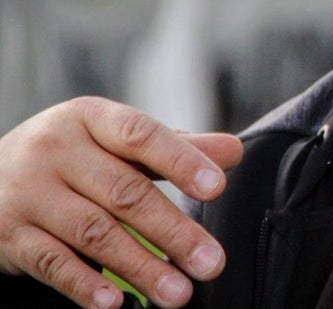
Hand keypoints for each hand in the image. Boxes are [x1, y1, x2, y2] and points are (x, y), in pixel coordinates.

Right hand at [0, 97, 242, 307]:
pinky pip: (51, 262)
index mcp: (90, 118)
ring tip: (179, 292)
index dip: (181, 160)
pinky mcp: (8, 235)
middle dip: (173, 231)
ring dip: (140, 267)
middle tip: (211, 262)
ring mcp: (29, 193)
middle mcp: (56, 150)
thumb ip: (175, 146)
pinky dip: (84, 285)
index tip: (217, 187)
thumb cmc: (73, 155)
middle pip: (125, 193)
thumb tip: (233, 151)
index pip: (142, 135)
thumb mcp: (115, 141)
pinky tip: (115, 304)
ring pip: (93, 232)